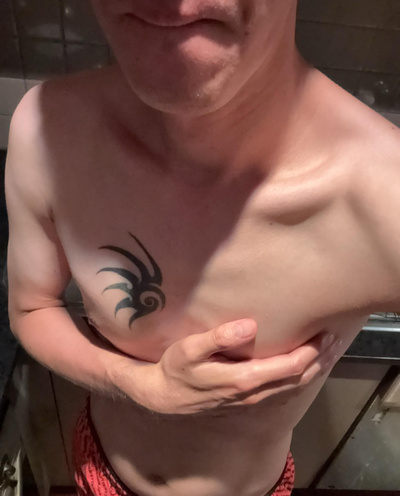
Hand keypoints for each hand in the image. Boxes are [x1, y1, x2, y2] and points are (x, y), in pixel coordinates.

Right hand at [118, 319, 339, 414]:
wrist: (165, 396)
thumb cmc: (176, 368)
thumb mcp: (189, 350)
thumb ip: (218, 338)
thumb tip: (248, 326)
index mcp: (243, 379)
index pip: (288, 367)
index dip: (309, 352)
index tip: (322, 333)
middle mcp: (253, 393)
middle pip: (297, 379)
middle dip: (318, 359)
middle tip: (333, 338)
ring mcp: (252, 400)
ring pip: (293, 387)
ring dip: (312, 369)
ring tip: (326, 351)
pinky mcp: (248, 400)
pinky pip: (283, 391)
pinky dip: (299, 378)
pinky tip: (304, 367)